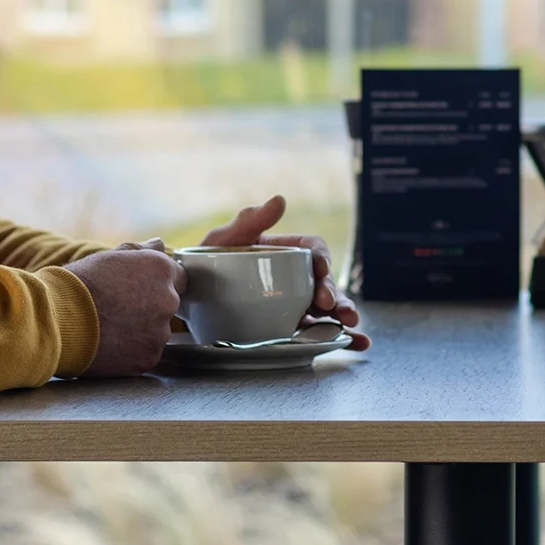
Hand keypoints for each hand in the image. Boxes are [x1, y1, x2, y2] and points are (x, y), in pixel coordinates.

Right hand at [63, 246, 188, 376]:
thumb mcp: (109, 257)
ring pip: (157, 333)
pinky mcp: (147, 358)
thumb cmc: (79, 285)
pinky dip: (131, 353)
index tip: (139, 290)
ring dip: (142, 332)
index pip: (178, 278)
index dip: (157, 284)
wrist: (57, 319)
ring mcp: (159, 332)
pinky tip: (109, 344)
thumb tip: (157, 244)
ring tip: (111, 328)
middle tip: (119, 310)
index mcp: (161, 270)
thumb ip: (139, 251)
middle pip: (168, 306)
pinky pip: (145, 355)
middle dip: (150, 308)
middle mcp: (168, 300)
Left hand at [201, 195, 369, 350]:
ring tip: (352, 326)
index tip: (321, 270)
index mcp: (284, 252)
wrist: (186, 302)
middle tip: (333, 307)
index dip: (322, 258)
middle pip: (325, 282)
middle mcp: (295, 278)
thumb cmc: (205, 265)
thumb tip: (280, 200)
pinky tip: (358, 344)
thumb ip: (248, 221)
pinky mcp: (291, 330)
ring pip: (327, 309)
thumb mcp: (222, 240)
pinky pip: (319, 334)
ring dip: (344, 315)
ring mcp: (295, 305)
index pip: (313, 249)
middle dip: (336, 294)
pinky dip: (341, 340)